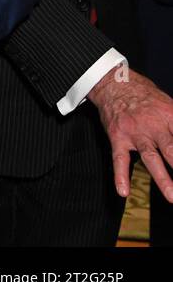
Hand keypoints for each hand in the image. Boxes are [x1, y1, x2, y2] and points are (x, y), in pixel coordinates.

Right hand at [89, 66, 172, 201]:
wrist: (114, 84)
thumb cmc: (145, 96)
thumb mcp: (170, 105)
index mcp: (170, 116)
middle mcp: (154, 125)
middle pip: (172, 150)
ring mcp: (135, 133)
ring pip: (151, 158)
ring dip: (163, 179)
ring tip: (172, 197)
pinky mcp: (118, 138)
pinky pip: (119, 159)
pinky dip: (120, 176)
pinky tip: (123, 191)